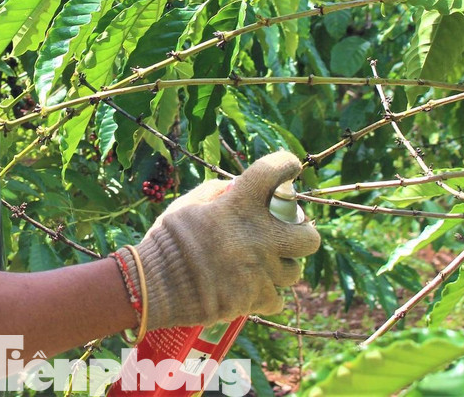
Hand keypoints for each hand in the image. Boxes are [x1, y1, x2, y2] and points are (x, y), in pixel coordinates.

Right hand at [119, 151, 320, 330]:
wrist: (154, 284)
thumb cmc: (168, 240)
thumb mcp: (189, 204)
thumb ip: (218, 192)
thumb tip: (238, 186)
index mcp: (239, 204)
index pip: (275, 170)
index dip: (286, 165)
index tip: (287, 169)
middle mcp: (256, 235)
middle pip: (309, 236)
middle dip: (302, 234)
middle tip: (285, 234)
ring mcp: (259, 269)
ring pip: (294, 272)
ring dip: (281, 268)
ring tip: (262, 265)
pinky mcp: (254, 298)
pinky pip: (276, 298)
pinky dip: (266, 295)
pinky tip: (252, 288)